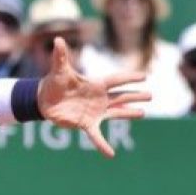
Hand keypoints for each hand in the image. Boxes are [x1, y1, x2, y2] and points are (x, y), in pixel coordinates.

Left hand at [38, 38, 149, 157]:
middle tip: (151, 95)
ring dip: (129, 113)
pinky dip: (103, 145)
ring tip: (143, 113)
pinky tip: (111, 154)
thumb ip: (60, 56)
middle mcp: (98, 98)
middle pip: (121, 96)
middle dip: (135, 95)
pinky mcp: (86, 124)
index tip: (145, 76)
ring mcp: (94, 111)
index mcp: (94, 84)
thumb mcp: (58, 70)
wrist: (43, 100)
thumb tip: (58, 39)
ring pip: (116, 112)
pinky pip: (97, 137)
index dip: (129, 78)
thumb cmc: (53, 83)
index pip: (115, 79)